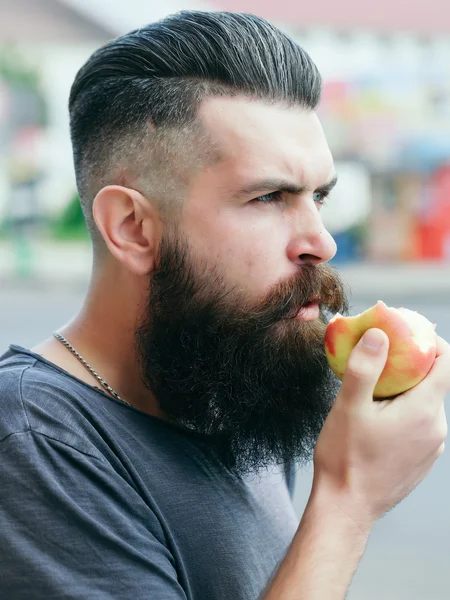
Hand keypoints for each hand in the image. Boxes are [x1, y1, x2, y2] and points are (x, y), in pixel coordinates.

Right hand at [313, 329, 448, 531]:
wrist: (347, 508)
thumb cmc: (345, 457)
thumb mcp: (349, 406)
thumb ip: (365, 367)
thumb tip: (378, 334)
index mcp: (423, 411)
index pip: (446, 363)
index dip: (430, 341)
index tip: (407, 330)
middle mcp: (436, 428)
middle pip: (433, 381)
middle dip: (410, 363)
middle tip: (380, 356)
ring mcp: (431, 447)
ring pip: (425, 403)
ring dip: (405, 389)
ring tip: (373, 388)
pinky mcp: (422, 459)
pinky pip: (420, 423)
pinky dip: (404, 410)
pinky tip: (377, 416)